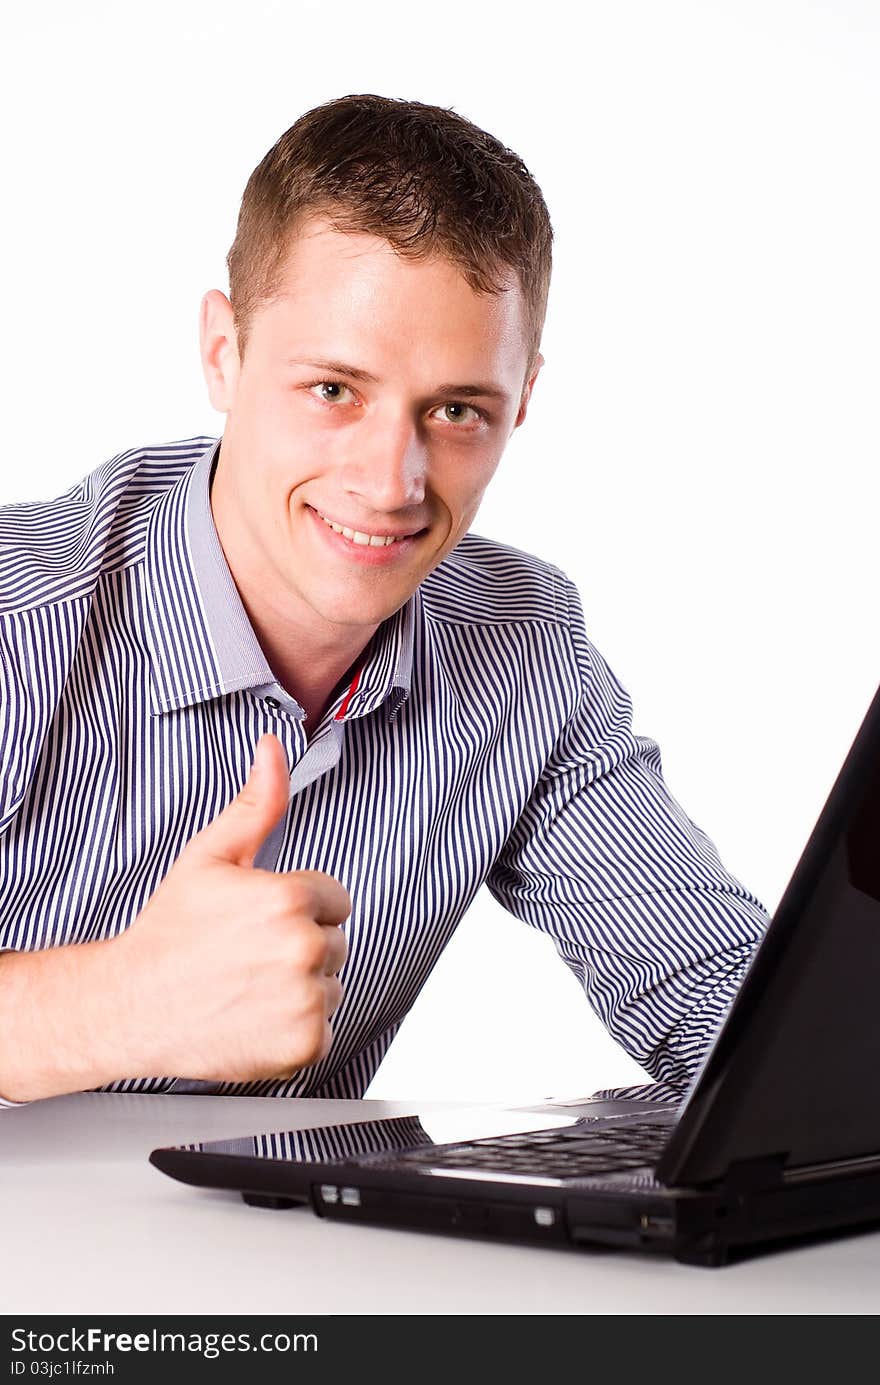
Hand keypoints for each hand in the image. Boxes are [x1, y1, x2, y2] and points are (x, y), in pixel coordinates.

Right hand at [111, 733, 350, 1083]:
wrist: (129, 1007)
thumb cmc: (168, 933)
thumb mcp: (210, 857)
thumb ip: (257, 804)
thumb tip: (276, 749)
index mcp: (289, 899)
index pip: (335, 900)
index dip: (297, 908)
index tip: (256, 922)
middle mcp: (303, 949)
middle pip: (336, 942)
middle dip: (299, 946)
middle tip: (247, 955)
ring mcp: (307, 1001)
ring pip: (333, 984)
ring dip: (301, 988)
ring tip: (248, 985)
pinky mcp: (306, 1045)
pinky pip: (326, 1029)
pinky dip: (297, 1029)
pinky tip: (254, 1017)